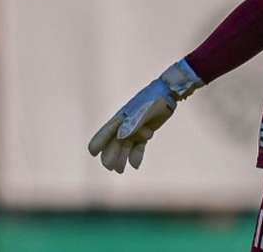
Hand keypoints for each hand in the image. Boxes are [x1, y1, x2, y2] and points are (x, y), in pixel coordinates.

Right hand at [87, 59, 202, 172]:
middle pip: (115, 142)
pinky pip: (138, 146)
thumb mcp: (145, 111)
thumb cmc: (155, 100)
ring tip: (120, 170)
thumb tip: (119, 137)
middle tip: (110, 168)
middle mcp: (126, 124)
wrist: (170, 93)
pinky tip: (135, 165)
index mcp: (122, 117)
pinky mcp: (145, 132)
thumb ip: (133, 124)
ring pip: (125, 146)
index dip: (99, 141)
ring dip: (122, 158)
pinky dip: (136, 155)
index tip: (92, 152)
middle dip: (111, 154)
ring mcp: (135, 129)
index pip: (107, 131)